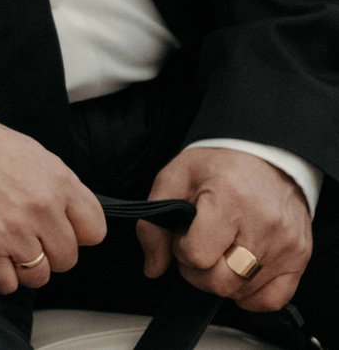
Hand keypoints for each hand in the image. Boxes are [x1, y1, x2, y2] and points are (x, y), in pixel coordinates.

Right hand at [0, 107, 106, 293]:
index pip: (94, 230)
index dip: (76, 233)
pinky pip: (7, 285)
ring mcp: (14, 231)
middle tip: (24, 236)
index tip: (60, 231)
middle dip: (47, 251)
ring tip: (3, 244)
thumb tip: (71, 216)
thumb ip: (57, 186)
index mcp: (57, 180)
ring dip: (21, 266)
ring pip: (39, 277)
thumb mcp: (31, 153)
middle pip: (67, 259)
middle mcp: (41, 207)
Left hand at [138, 147, 312, 313]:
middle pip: (218, 282)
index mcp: (230, 199)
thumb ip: (153, 223)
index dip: (182, 248)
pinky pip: (270, 300)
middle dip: (198, 269)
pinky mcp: (300, 257)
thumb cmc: (220, 164)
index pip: (196, 256)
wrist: (266, 152)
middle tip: (200, 243)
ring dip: (222, 277)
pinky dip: (250, 292)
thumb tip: (153, 268)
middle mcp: (262, 225)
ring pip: (240, 292)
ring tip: (221, 247)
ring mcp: (285, 245)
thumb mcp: (175, 177)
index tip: (186, 231)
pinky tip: (240, 267)